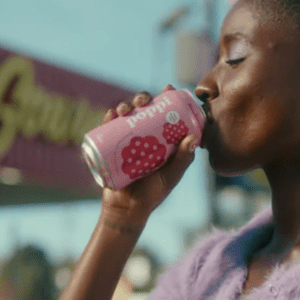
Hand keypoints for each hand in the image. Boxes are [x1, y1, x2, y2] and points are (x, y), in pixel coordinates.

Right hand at [100, 85, 197, 228]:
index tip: (167, 89)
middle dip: (142, 98)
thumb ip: (183, 159)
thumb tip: (193, 136)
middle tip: (144, 100)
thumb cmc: (153, 194)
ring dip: (124, 105)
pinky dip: (107, 119)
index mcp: (158, 139)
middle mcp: (141, 137)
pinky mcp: (109, 148)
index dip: (165, 98)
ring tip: (125, 109)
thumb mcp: (171, 175)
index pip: (162, 113)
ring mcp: (124, 141)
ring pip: (124, 117)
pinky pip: (106, 130)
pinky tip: (111, 115)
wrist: (128, 210)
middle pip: (141, 110)